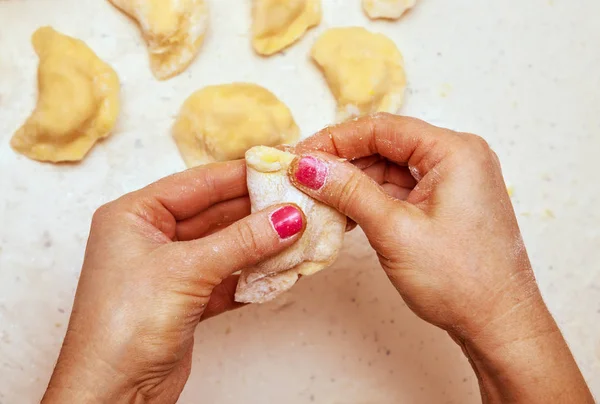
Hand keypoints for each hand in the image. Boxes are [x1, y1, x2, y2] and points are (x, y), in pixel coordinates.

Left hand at [42, 160, 304, 403]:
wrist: (112, 396)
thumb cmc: (122, 328)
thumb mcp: (186, 271)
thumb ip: (241, 241)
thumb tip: (285, 218)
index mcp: (133, 215)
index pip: (197, 184)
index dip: (240, 176)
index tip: (278, 169)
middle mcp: (149, 238)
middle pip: (214, 214)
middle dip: (255, 212)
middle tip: (296, 203)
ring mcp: (169, 269)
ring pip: (223, 246)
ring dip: (258, 245)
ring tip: (297, 234)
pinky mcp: (186, 299)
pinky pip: (226, 277)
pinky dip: (251, 275)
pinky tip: (279, 270)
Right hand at [291, 113, 592, 402]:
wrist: (498, 326)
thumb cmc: (460, 281)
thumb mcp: (395, 231)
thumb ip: (348, 191)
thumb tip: (307, 165)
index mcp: (455, 151)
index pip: (382, 128)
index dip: (335, 140)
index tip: (299, 155)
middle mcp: (457, 158)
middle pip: (385, 146)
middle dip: (341, 162)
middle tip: (301, 177)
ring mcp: (452, 182)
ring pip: (389, 169)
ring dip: (352, 184)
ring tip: (315, 199)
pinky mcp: (445, 204)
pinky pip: (399, 190)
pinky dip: (370, 200)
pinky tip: (343, 213)